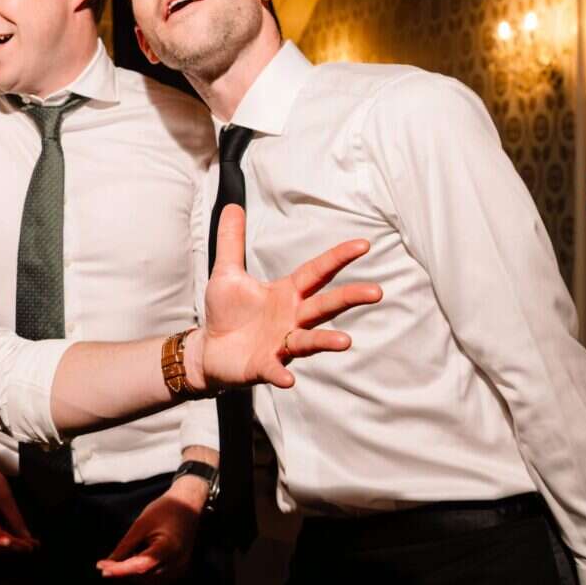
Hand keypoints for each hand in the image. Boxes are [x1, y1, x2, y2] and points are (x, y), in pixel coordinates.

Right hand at [0, 452, 38, 551]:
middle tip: (34, 546)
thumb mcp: (4, 497)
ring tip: (30, 544)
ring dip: (11, 544)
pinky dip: (4, 538)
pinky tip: (18, 539)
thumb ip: (15, 519)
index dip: (12, 543)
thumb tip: (27, 538)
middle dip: (14, 545)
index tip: (27, 547)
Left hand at [97, 475, 203, 584]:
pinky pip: (157, 578)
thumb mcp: (141, 524)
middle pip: (144, 576)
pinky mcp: (180, 570)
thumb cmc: (164, 510)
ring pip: (149, 581)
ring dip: (133, 574)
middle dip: (124, 571)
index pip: (141, 566)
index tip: (102, 568)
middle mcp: (178, 563)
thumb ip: (125, 546)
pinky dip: (144, 573)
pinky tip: (137, 559)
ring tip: (126, 556)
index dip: (120, 569)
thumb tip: (107, 564)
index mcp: (169, 548)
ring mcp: (181, 569)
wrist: (188, 505)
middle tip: (106, 562)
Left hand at [199, 205, 380, 389]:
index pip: (317, 272)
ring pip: (309, 340)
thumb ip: (231, 241)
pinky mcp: (264, 365)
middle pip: (325, 305)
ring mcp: (281, 343)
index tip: (364, 244)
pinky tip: (287, 378)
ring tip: (346, 341)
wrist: (209, 350)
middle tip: (376, 291)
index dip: (338, 258)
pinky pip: (275, 369)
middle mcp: (291, 318)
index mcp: (287, 293)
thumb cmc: (226, 313)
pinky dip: (281, 373)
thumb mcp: (227, 272)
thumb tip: (231, 206)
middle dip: (349, 298)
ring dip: (326, 341)